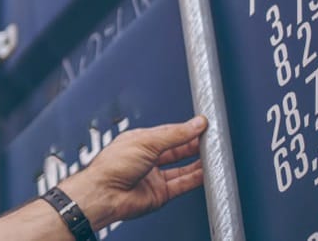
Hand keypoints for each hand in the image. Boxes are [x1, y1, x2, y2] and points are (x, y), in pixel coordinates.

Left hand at [60, 115, 207, 229]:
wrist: (105, 193)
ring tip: (213, 155)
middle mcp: (147, 158)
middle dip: (194, 144)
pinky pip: (182, 184)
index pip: (169, 132)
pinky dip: (196, 179)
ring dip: (198, 162)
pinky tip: (206, 173)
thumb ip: (174, 134)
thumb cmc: (112, 165)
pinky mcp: (159, 193)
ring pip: (182, 167)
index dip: (186, 129)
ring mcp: (153, 176)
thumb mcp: (146, 141)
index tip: (203, 125)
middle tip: (211, 139)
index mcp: (140, 140)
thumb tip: (194, 124)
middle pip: (177, 149)